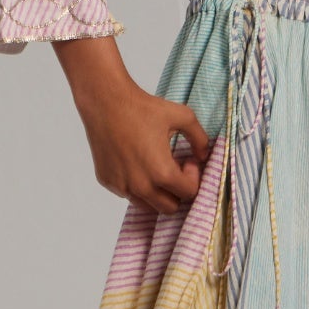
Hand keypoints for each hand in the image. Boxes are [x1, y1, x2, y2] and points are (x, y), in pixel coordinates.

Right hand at [53, 36, 211, 213]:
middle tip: (175, 167)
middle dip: (177, 190)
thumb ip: (200, 138)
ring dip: (157, 192)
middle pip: (170, 207)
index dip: (194, 177)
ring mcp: (121, 186)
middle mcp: (140, 186)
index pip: (189, 193)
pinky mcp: (107, 181)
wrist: (105, 102)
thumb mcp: (182, 116)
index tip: (188, 160)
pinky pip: (128, 194)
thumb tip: (204, 156)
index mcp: (161, 173)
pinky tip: (137, 161)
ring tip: (156, 166)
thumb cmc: (143, 107)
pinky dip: (137, 185)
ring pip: (148, 205)